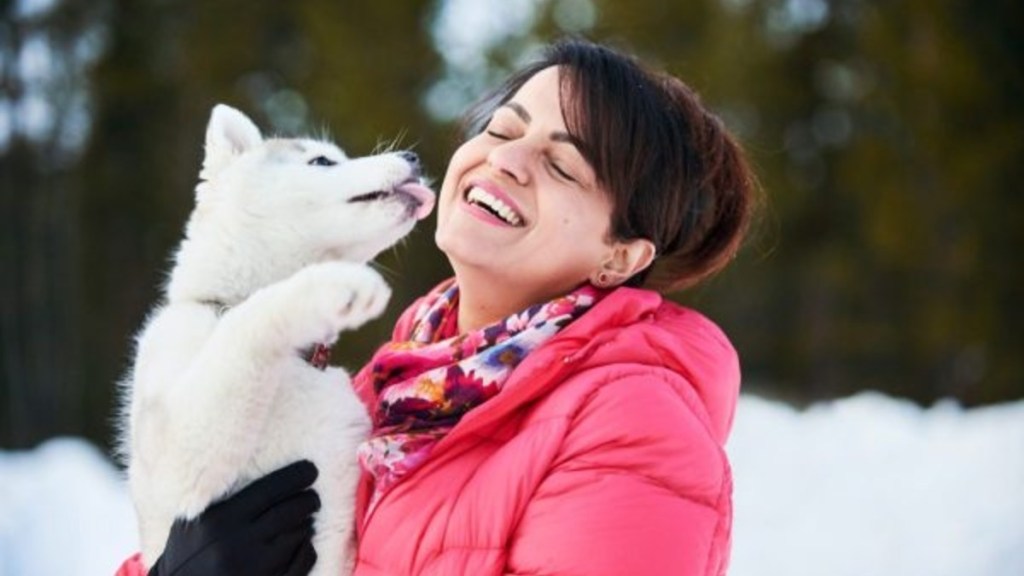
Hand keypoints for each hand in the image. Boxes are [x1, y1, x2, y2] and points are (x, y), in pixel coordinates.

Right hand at [149, 460, 320, 575]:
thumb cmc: (186, 554)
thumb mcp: (192, 521)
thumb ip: (219, 498)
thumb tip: (254, 465)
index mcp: (219, 521)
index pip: (269, 490)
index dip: (295, 476)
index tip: (310, 469)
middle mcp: (238, 544)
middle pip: (289, 512)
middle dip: (308, 500)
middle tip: (312, 496)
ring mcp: (254, 569)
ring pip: (298, 536)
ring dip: (306, 524)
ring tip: (304, 519)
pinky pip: (301, 563)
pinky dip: (307, 550)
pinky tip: (302, 543)